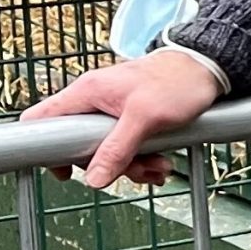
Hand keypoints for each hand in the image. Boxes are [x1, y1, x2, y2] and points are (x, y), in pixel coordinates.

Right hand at [20, 53, 222, 189]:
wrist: (208, 69)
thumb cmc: (178, 82)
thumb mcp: (145, 118)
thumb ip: (116, 149)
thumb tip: (92, 179)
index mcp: (87, 92)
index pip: (42, 118)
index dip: (44, 147)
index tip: (64, 171)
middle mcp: (95, 101)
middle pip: (79, 144)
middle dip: (108, 164)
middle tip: (135, 170)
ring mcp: (113, 112)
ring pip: (107, 150)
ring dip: (133, 165)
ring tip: (159, 167)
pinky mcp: (132, 120)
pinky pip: (127, 148)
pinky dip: (143, 159)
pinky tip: (161, 164)